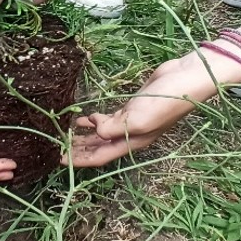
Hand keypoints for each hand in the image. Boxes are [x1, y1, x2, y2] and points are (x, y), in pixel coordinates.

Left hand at [65, 53, 208, 166]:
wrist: (186, 79)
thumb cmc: (165, 102)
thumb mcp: (138, 119)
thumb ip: (114, 128)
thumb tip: (95, 132)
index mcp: (132, 143)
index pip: (100, 157)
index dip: (79, 161)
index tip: (57, 160)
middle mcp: (130, 136)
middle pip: (98, 148)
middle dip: (78, 150)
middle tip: (54, 148)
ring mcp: (132, 121)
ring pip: (101, 134)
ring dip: (83, 137)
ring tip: (63, 136)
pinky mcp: (132, 106)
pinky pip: (108, 118)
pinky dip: (93, 120)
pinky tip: (82, 118)